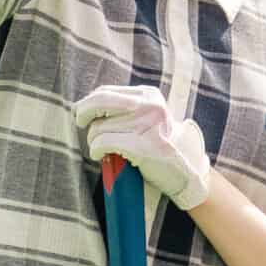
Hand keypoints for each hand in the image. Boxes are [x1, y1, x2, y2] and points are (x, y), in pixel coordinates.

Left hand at [75, 83, 212, 209]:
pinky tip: (102, 156)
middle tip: (80, 124)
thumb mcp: (146, 119)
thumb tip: (84, 105)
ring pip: (98, 127)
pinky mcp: (142, 146)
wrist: (185, 174)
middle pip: (99, 101)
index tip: (83, 115)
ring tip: (105, 151)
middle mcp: (149, 105)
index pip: (106, 91)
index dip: (89, 103)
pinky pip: (103, 142)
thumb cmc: (157, 147)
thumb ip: (124, 109)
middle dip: (83, 113)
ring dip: (93, 141)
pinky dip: (96, 150)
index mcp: (149, 95)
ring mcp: (147, 124)